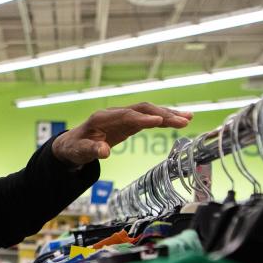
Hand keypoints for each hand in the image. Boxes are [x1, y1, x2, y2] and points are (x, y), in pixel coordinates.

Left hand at [52, 103, 192, 166]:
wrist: (73, 144)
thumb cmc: (75, 148)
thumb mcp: (80, 152)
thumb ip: (91, 150)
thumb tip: (104, 151)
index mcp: (102, 118)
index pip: (125, 115)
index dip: (142, 118)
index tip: (158, 121)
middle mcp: (115, 113)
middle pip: (142, 110)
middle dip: (162, 114)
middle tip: (183, 121)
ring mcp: (124, 116)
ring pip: (149, 111)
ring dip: (168, 114)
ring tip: (189, 117)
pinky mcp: (130, 122)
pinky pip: (150, 118)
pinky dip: (165, 119)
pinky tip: (181, 120)